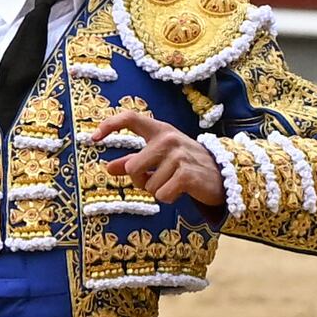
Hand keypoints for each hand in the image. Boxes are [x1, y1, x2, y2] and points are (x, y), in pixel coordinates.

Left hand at [95, 98, 226, 210]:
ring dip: (156, 190)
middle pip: (132, 167)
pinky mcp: (186, 174)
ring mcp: (178, 155)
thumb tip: (108, 167)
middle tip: (154, 180)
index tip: (94, 138)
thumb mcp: (160, 159)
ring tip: (172, 183)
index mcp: (160, 131)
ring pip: (148, 185)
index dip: (109, 125)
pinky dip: (167, 198)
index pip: (130, 118)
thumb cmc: (185, 164)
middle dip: (139, 180)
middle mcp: (168, 139)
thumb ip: (134, 161)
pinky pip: (161, 195)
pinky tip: (180, 191)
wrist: (222, 175)